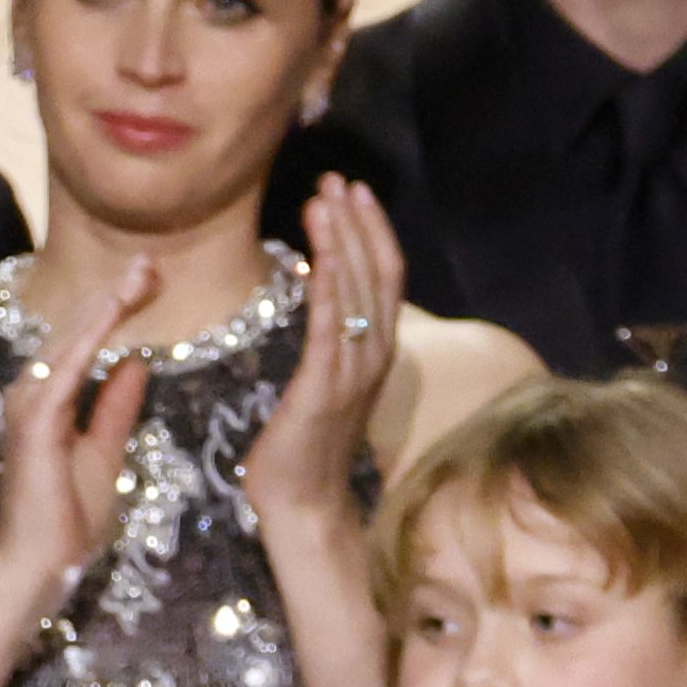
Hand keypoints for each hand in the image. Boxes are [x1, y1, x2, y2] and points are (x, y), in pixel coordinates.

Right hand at [0, 252, 167, 612]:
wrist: (38, 567)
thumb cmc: (67, 521)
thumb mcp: (105, 454)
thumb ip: (116, 408)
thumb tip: (135, 362)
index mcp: (49, 401)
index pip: (84, 342)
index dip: (115, 309)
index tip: (150, 282)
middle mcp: (31, 393)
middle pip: (76, 330)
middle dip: (114, 293)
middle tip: (151, 261)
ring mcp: (28, 404)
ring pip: (70, 338)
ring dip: (106, 302)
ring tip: (141, 271)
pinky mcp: (35, 419)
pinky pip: (68, 365)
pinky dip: (93, 333)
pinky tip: (117, 306)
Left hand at [248, 174, 408, 514]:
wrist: (303, 507)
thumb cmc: (304, 450)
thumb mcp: (324, 386)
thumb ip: (330, 345)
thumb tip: (321, 301)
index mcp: (374, 352)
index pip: (383, 278)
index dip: (371, 231)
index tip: (354, 193)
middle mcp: (373, 356)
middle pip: (376, 272)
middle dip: (357, 221)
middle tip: (338, 179)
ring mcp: (353, 371)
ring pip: (356, 290)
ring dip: (340, 239)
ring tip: (324, 197)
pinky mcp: (325, 387)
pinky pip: (329, 325)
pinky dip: (326, 283)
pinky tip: (315, 250)